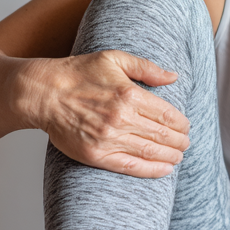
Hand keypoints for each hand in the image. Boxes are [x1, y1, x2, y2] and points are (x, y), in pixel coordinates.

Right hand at [21, 51, 190, 177]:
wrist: (43, 93)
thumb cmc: (78, 74)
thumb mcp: (114, 58)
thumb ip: (146, 68)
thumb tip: (174, 76)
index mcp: (129, 94)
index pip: (167, 115)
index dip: (182, 124)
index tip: (186, 127)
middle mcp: (121, 118)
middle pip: (163, 135)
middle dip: (180, 142)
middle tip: (185, 144)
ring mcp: (108, 138)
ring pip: (150, 152)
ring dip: (170, 156)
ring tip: (178, 157)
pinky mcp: (96, 155)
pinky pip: (130, 167)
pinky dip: (151, 170)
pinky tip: (164, 170)